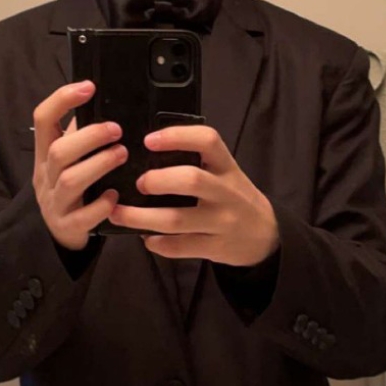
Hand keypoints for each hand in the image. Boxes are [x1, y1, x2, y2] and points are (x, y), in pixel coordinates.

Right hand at [32, 80, 126, 248]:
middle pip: (58, 151)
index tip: (89, 87)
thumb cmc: (72, 190)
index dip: (62, 100)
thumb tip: (108, 106)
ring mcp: (54, 203)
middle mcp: (45, 176)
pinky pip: (83, 216)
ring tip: (122, 155)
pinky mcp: (67, 226)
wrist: (57, 234)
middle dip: (89, 137)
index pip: (43, 119)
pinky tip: (115, 196)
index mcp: (44, 154)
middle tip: (116, 130)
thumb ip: (83, 138)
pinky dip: (100, 205)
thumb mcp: (70, 162)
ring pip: (69, 181)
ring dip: (98, 164)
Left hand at [108, 124, 279, 265]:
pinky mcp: (215, 248)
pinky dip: (157, 243)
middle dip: (157, 180)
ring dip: (141, 217)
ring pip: (177, 219)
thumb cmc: (236, 198)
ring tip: (119, 213)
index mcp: (227, 168)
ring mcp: (221, 222)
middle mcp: (226, 193)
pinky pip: (180, 247)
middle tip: (138, 183)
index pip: (207, 141)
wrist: (267, 235)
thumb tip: (147, 155)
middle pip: (191, 180)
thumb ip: (199, 164)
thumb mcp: (227, 174)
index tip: (149, 140)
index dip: (177, 136)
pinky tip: (146, 238)